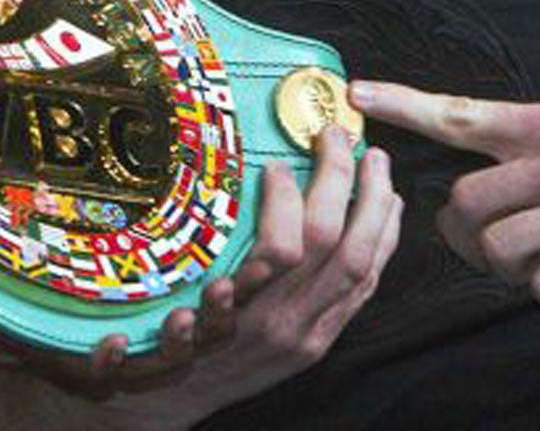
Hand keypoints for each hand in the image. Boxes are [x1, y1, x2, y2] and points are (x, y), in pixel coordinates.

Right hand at [15, 129, 401, 422]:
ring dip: (375, 211)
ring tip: (378, 165)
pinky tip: (389, 213)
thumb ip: (171, 291)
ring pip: (361, 267)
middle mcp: (280, 329)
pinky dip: (382, 245)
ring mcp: (307, 338)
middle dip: (340, 184)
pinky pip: (365, 289)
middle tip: (337, 136)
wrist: (166, 412)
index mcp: (239, 318)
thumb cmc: (153, 359)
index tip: (274, 164)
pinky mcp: (319, 344)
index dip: (284, 202)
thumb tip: (186, 253)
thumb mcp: (150, 325)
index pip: (282, 252)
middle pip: (331, 249)